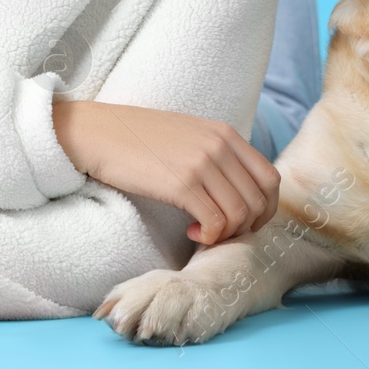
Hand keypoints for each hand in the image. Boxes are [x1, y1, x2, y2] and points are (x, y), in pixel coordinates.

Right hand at [53, 99, 280, 245]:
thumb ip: (217, 155)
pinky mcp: (182, 183)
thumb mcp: (189, 136)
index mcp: (226, 133)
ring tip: (202, 232)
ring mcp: (203, 163)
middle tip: (220, 232)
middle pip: (259, 200)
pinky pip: (215, 223)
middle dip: (246, 226)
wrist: (98, 132)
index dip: (265, 208)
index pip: (270, 178)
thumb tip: (237, 191)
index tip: (244, 222)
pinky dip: (208, 236)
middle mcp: (220, 146)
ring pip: (240, 214)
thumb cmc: (138, 139)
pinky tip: (190, 231)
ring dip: (225, 234)